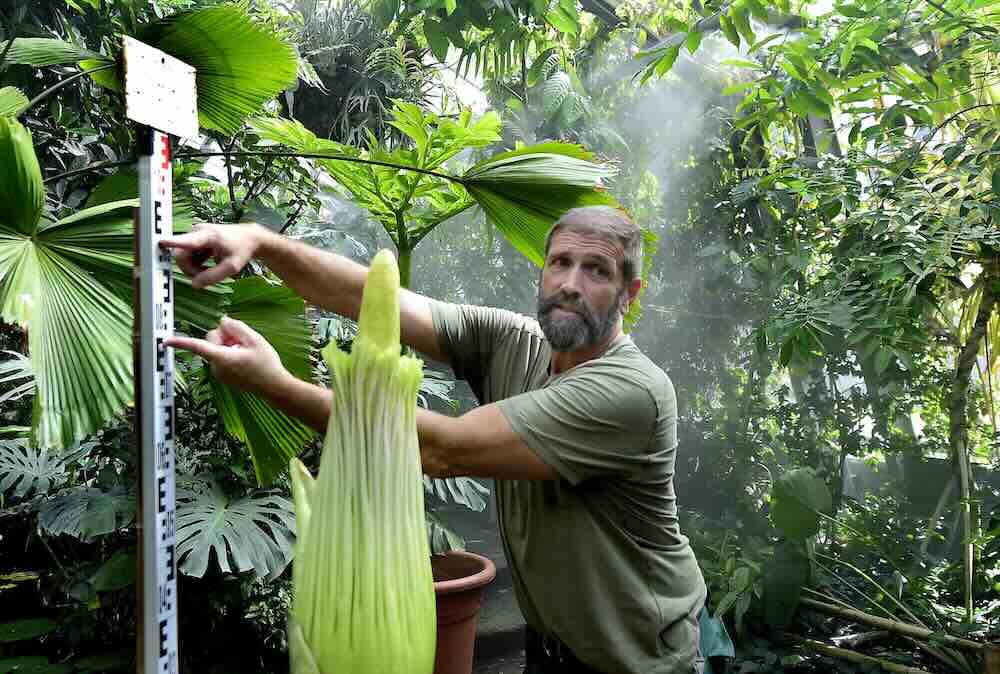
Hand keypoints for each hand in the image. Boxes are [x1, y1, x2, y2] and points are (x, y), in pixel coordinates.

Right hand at [159, 223, 263, 287]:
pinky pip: (187, 255)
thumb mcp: (232, 267)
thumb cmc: (242, 250)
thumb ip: (213, 277)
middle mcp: (197, 232)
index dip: (172, 243)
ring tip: (210, 270)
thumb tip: (194, 284)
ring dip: (193, 268)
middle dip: (190, 269)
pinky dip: (195, 264)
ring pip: (183, 257)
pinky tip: (207, 266)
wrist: (250, 237)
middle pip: (181, 256)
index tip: (160, 242)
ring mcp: (194, 235)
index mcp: (207, 236)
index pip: (186, 241)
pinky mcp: (194, 239)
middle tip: (205, 276)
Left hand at [166, 317, 290, 398]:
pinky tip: (246, 358)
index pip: (197, 347)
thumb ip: (236, 327)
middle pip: (211, 340)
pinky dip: (231, 353)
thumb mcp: (256, 340)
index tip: (166, 342)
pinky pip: (221, 357)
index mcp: (223, 358)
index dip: (181, 342)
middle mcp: (217, 367)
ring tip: (247, 352)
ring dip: (229, 345)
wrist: (275, 387)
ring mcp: (219, 373)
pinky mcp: (223, 375)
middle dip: (225, 336)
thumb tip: (223, 321)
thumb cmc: (267, 365)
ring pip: (217, 348)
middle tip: (243, 340)